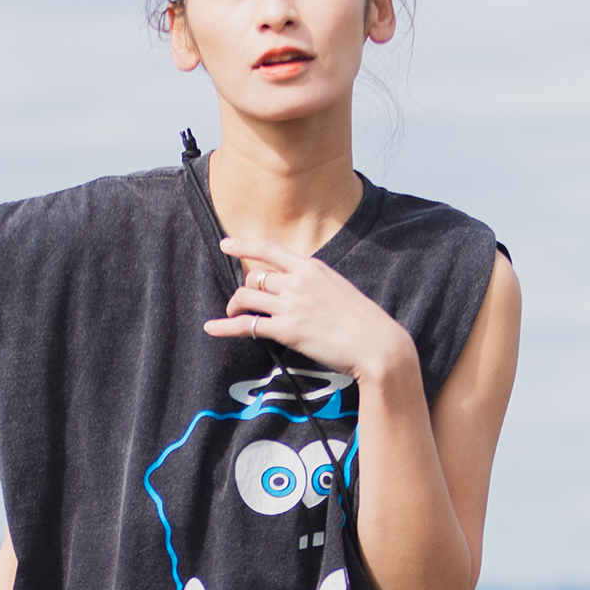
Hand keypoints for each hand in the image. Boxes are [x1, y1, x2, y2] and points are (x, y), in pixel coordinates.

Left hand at [205, 235, 414, 389]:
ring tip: (233, 314)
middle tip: (242, 302)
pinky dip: (225, 326)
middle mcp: (299, 281)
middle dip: (244, 289)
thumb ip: (314, 284)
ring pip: (246, 296)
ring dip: (234, 306)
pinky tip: (212, 328)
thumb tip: (295, 289)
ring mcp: (292, 305)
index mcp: (313, 267)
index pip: (270, 249)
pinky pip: (246, 324)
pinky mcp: (287, 329)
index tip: (225, 244)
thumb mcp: (338, 289)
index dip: (243, 245)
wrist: (377, 345)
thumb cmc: (363, 322)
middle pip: (255, 277)